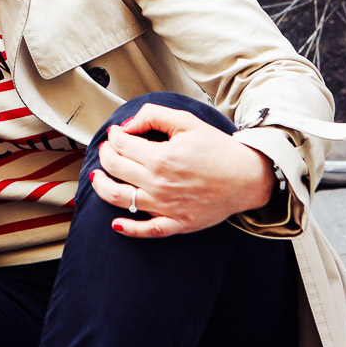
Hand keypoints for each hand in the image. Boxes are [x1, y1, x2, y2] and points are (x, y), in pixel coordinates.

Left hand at [90, 103, 274, 237]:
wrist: (247, 177)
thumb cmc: (218, 150)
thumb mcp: (187, 121)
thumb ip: (153, 116)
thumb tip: (127, 124)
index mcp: (161, 157)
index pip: (120, 145)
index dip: (113, 135)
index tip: (116, 133)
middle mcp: (159, 184)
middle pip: (115, 169)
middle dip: (105, 155)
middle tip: (107, 149)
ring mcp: (166, 206)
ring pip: (120, 199)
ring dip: (102, 187)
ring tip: (98, 177)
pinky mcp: (176, 223)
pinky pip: (145, 231)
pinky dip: (127, 229)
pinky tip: (116, 223)